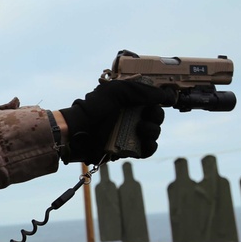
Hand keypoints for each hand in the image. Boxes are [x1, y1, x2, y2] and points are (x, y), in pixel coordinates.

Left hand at [58, 80, 173, 163]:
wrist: (77, 132)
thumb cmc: (92, 108)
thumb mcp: (116, 91)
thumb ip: (141, 91)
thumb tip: (164, 96)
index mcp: (128, 100)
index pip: (152, 100)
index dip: (158, 101)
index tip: (163, 101)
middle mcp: (130, 116)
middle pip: (156, 117)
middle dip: (156, 116)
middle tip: (147, 116)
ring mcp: (129, 133)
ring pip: (154, 133)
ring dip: (153, 131)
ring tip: (141, 129)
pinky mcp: (127, 149)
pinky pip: (147, 150)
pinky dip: (150, 147)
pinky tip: (146, 142)